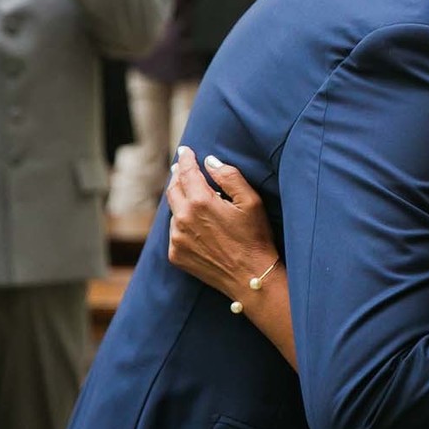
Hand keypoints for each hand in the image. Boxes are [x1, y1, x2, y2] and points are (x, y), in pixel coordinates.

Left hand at [166, 146, 276, 299]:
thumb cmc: (255, 237)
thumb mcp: (251, 201)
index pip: (186, 172)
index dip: (185, 159)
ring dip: (181, 202)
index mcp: (200, 202)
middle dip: (178, 176)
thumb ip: (229, 176)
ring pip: (173, 211)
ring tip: (193, 199)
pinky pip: (174, 232)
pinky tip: (196, 225)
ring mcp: (176, 238)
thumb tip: (210, 161)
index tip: (185, 151)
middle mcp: (183, 219)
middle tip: (182, 169)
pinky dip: (182, 223)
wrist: (250, 277)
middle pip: (173, 189)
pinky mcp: (176, 255)